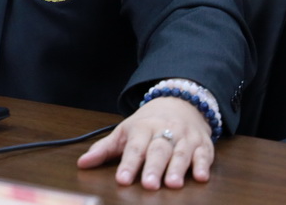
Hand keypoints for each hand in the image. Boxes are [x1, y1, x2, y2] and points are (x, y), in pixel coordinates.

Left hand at [76, 96, 213, 189]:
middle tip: (148, 185)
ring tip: (172, 184)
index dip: (128, 164)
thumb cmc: (147, 123)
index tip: (122, 179)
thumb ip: (104, 149)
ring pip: (181, 153)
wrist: (179, 102)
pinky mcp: (202, 144)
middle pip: (158, 150)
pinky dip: (203, 165)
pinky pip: (204, 154)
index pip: (134, 147)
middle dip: (153, 167)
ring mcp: (185, 137)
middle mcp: (164, 131)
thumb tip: (82, 164)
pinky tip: (201, 177)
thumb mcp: (124, 132)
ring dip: (177, 169)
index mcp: (142, 128)